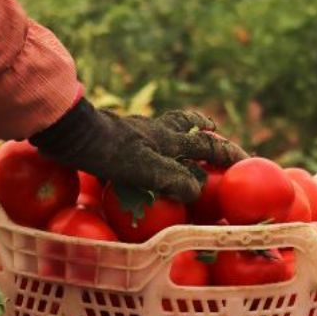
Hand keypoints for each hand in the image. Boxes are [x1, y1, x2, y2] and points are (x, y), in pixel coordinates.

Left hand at [30, 99, 248, 202]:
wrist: (70, 131)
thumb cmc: (106, 152)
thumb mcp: (144, 170)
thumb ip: (173, 179)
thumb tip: (197, 190)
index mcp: (169, 139)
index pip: (208, 146)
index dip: (228, 155)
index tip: (246, 162)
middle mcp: (157, 131)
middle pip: (190, 125)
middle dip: (207, 131)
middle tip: (217, 133)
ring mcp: (138, 131)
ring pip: (169, 127)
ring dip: (183, 130)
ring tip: (189, 136)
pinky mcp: (120, 136)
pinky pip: (149, 136)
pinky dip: (159, 140)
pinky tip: (149, 150)